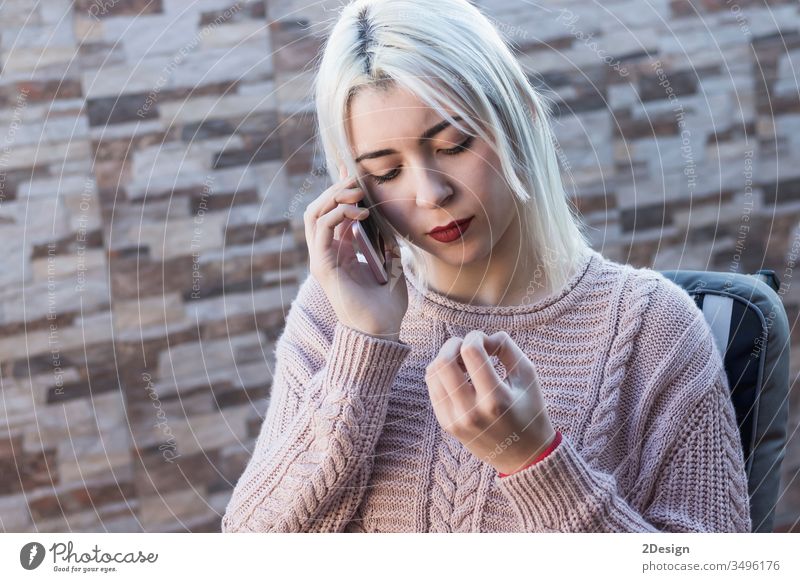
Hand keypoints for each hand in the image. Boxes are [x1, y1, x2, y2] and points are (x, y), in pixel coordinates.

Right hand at [303, 162, 407, 340]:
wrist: (381, 330)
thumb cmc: (387, 303)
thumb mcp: (391, 264)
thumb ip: (386, 243)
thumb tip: (388, 222)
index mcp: (340, 250)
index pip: (333, 211)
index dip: (340, 189)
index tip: (353, 171)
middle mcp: (326, 252)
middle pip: (319, 208)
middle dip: (336, 189)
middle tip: (356, 180)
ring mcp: (321, 258)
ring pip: (315, 214)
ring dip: (334, 198)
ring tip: (356, 193)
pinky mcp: (322, 266)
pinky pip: (321, 230)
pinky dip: (336, 215)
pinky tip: (357, 213)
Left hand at [424, 330, 555, 473]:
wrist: (524, 456)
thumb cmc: (530, 412)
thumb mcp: (528, 376)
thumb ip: (507, 348)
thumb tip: (486, 336)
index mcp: (496, 399)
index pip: (471, 352)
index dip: (476, 337)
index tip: (486, 342)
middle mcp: (471, 411)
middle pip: (444, 361)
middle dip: (454, 344)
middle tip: (468, 347)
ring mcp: (455, 420)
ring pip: (433, 374)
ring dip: (446, 358)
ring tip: (464, 362)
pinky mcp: (447, 424)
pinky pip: (433, 389)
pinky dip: (442, 375)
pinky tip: (458, 376)